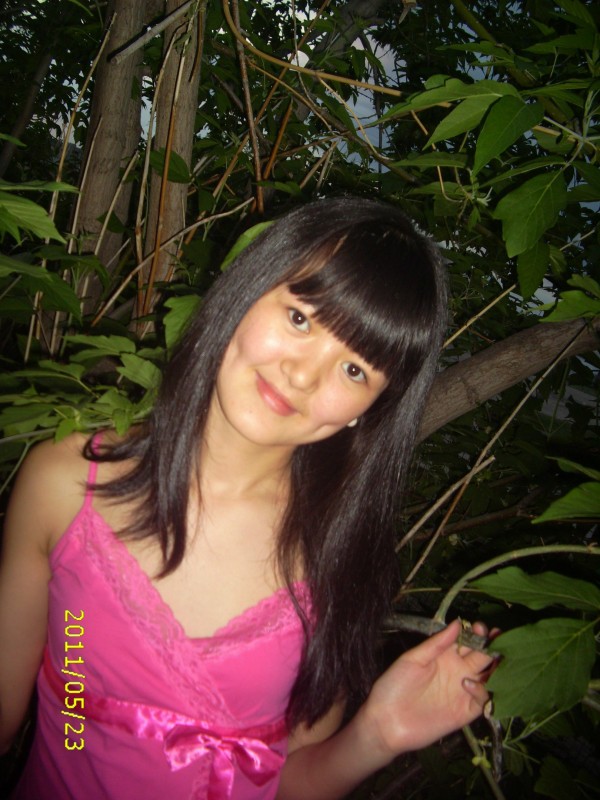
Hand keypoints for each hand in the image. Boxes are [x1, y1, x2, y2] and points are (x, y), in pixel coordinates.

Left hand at [359, 619, 492, 758]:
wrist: (385, 720)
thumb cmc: (394, 685)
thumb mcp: (413, 659)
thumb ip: (436, 643)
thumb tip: (457, 622)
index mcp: (445, 655)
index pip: (468, 641)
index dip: (477, 633)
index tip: (481, 627)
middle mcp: (458, 671)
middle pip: (483, 657)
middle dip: (492, 646)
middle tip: (497, 638)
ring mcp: (463, 692)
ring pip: (488, 678)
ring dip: (496, 669)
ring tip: (496, 658)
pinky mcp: (465, 712)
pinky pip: (483, 701)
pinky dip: (483, 692)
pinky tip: (470, 683)